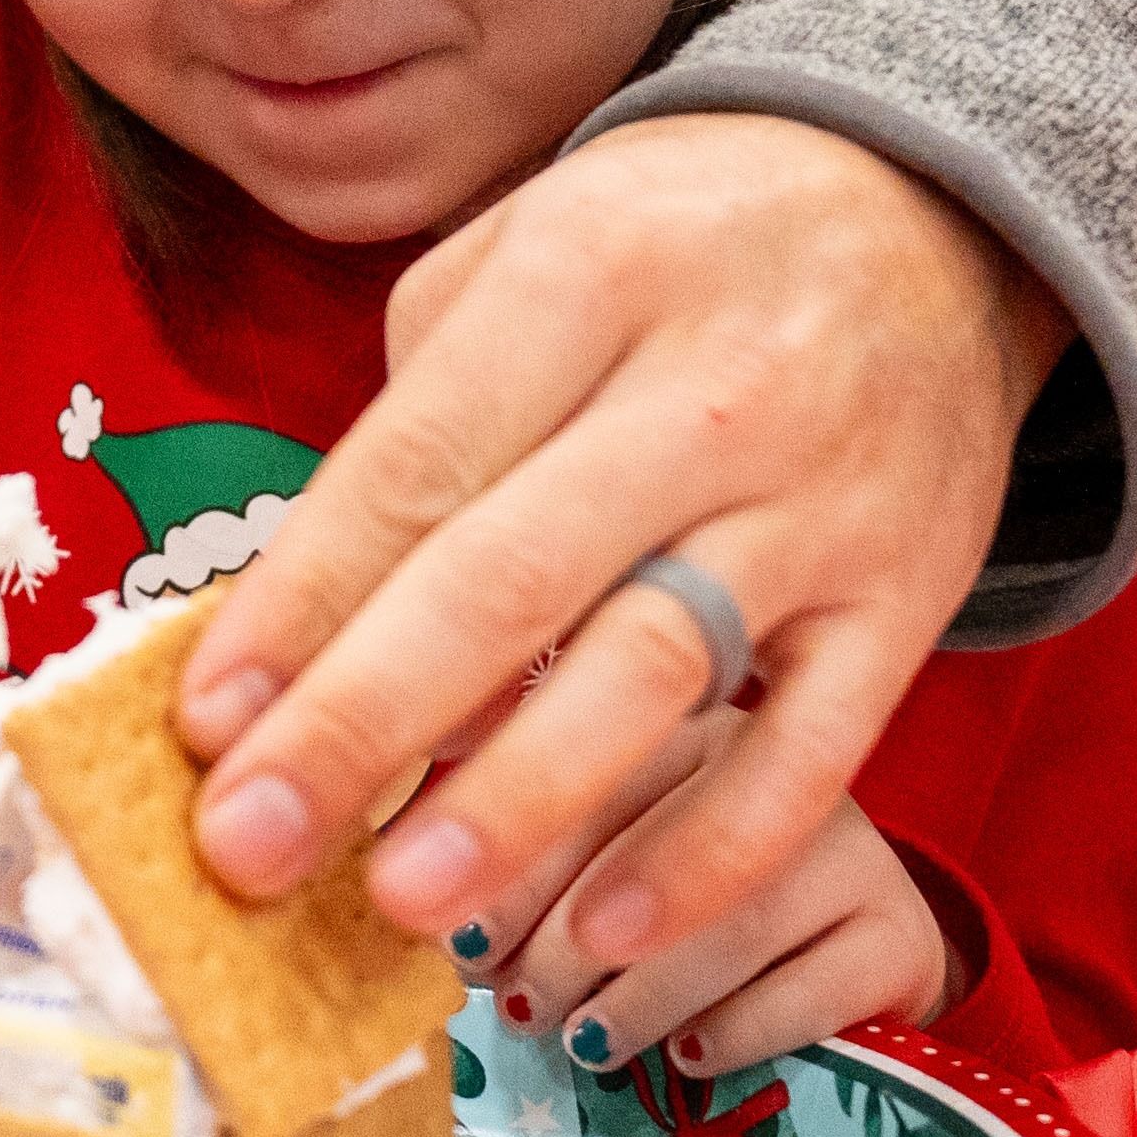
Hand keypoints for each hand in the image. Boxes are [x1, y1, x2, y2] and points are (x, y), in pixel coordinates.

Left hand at [169, 114, 1051, 954]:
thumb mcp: (532, 239)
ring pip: (651, 671)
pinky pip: (811, 750)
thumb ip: (422, 405)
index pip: (416, 465)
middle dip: (362, 724)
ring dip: (515, 802)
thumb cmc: (678, 243)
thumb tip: (312, 608)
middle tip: (249, 845)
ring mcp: (820, 502)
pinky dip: (710, 850)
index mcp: (585, 275)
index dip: (301, 604)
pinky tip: (607, 927)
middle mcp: (708, 387)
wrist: (934, 208)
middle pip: (509, 579)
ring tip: (401, 902)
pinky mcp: (908, 596)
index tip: (203, 722)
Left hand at [476, 745, 953, 1077]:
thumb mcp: (611, 865)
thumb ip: (522, 862)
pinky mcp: (899, 937)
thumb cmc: (690, 911)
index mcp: (686, 727)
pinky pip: (807, 992)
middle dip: (565, 945)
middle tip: (518, 1008)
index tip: (459, 948)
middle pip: (655, 851)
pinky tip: (684, 1057)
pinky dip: (730, 1034)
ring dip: (637, 998)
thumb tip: (421, 901)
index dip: (514, 877)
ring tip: (583, 1042)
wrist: (849, 956)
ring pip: (729, 924)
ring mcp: (852, 849)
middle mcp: (778, 764)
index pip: (591, 783)